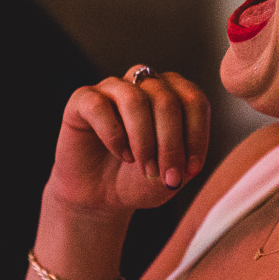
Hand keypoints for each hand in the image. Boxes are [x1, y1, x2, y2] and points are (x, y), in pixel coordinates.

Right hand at [44, 71, 211, 218]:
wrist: (101, 196)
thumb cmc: (140, 180)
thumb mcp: (171, 176)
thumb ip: (185, 162)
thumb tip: (188, 160)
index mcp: (173, 94)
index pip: (193, 100)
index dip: (196, 135)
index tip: (192, 169)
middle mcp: (143, 83)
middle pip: (165, 99)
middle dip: (169, 143)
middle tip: (165, 176)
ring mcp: (112, 88)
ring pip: (134, 98)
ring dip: (143, 139)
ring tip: (144, 167)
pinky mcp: (82, 100)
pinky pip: (98, 106)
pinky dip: (113, 135)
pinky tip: (121, 154)